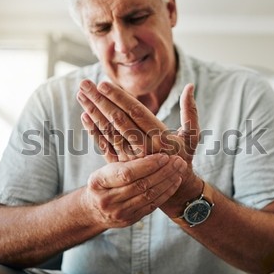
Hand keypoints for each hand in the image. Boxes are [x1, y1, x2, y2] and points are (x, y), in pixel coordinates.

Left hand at [77, 80, 203, 210]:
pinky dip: (94, 132)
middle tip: (85, 84)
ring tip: (81, 95)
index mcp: (160, 137)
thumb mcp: (192, 136)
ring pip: (109, 131)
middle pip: (118, 120)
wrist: (174, 189)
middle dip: (100, 101)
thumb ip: (190, 111)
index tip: (103, 84)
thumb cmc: (184, 157)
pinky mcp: (122, 165)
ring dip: (93, 112)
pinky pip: (105, 147)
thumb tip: (190, 85)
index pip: (135, 112)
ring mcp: (130, 157)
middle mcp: (143, 147)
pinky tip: (84, 117)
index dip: (118, 98)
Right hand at [81, 153, 186, 227]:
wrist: (94, 210)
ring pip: (149, 196)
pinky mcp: (130, 220)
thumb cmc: (102, 182)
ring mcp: (119, 212)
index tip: (163, 155)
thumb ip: (119, 157)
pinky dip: (166, 193)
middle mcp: (107, 199)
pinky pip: (152, 205)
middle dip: (163, 172)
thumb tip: (136, 132)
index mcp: (99, 181)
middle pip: (141, 185)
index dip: (147, 165)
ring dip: (168, 181)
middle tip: (178, 160)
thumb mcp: (103, 167)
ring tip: (180, 168)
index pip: (127, 173)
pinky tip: (176, 181)